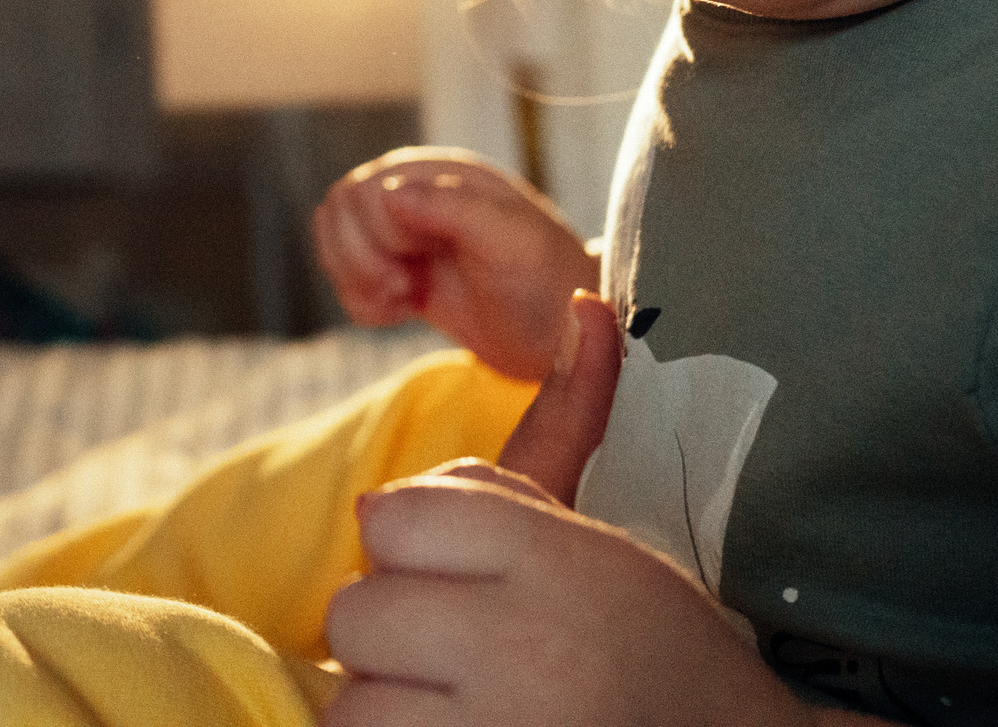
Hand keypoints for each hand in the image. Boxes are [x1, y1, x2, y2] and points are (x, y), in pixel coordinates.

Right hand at [314, 149, 599, 378]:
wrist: (569, 344)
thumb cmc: (550, 289)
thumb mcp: (512, 244)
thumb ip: (453, 209)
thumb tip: (390, 193)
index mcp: (442, 176)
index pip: (364, 191)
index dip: (379, 236)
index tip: (417, 267)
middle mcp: (419, 195)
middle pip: (340, 211)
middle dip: (362, 260)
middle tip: (406, 290)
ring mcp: (408, 234)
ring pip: (335, 238)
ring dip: (356, 277)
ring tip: (403, 299)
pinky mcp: (404, 271)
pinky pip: (347, 275)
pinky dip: (360, 301)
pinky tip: (399, 313)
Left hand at [322, 299, 830, 726]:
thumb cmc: (647, 652)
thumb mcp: (600, 544)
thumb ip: (564, 431)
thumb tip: (588, 311)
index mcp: (561, 567)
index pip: (394, 517)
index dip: (409, 550)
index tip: (456, 588)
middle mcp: (529, 651)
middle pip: (357, 611)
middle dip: (388, 638)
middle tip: (454, 665)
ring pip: (351, 704)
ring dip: (383, 713)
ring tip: (454, 716)